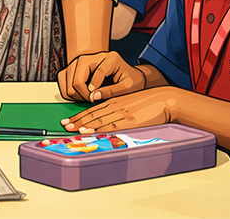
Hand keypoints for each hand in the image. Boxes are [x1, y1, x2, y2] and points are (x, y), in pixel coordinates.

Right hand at [57, 51, 146, 102]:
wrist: (130, 76)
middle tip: (89, 100)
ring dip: (72, 90)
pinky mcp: (76, 66)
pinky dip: (66, 88)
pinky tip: (76, 94)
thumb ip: (111, 91)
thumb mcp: (127, 87)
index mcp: (110, 58)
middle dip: (81, 91)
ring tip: (84, 97)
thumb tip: (93, 97)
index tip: (93, 98)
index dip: (93, 88)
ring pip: (67, 74)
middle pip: (78, 71)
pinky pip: (63, 76)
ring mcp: (83, 60)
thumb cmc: (130, 81)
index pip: (97, 72)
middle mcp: (94, 56)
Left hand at [60, 88, 178, 133]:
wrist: (165, 100)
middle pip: (93, 114)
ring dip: (85, 124)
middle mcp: (116, 106)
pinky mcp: (130, 122)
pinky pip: (112, 126)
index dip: (79, 115)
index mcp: (115, 101)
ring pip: (99, 120)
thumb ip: (118, 110)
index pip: (93, 109)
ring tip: (73, 128)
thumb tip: (106, 121)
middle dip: (77, 120)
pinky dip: (99, 129)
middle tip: (64, 125)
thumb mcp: (130, 103)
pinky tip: (91, 131)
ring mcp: (122, 114)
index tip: (69, 120)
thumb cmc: (149, 103)